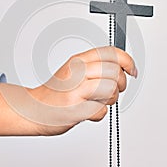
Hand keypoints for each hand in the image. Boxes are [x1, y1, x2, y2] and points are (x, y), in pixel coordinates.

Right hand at [0, 46, 136, 136]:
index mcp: (78, 60)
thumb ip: (95, 67)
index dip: (127, 61)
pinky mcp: (74, 108)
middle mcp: (77, 71)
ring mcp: (75, 89)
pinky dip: (98, 114)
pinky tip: (87, 110)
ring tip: (98, 101)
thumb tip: (122, 68)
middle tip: (114, 89)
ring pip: (111, 89)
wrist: (34, 108)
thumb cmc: (56, 92)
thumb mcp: (73, 71)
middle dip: (120, 83)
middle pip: (115, 71)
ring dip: (110, 99)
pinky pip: (101, 110)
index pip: (111, 52)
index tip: (132, 70)